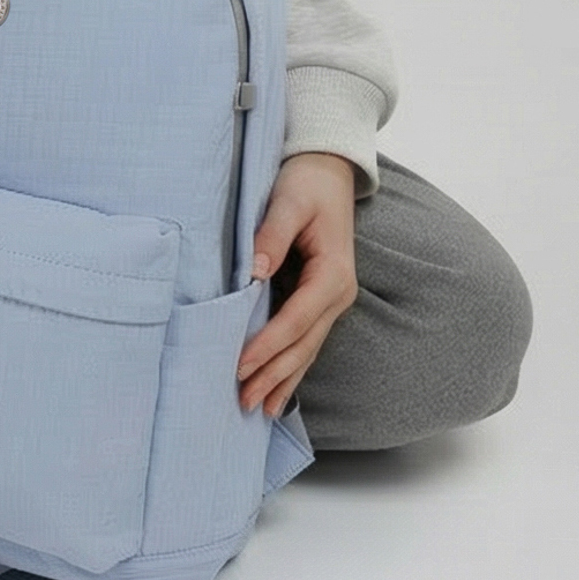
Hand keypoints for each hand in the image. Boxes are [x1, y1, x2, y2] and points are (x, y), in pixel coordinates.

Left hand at [235, 152, 357, 418]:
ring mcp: (331, 301)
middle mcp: (338, 294)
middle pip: (303, 344)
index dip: (269, 345)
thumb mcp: (288, 201)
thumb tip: (255, 271)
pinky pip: (304, 340)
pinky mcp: (318, 300)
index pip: (297, 319)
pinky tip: (274, 389)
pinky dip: (289, 366)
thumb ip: (272, 235)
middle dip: (273, 374)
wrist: (328, 170)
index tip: (241, 365)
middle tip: (242, 401)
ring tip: (257, 409)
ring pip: (306, 349)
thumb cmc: (306, 182)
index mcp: (333, 274)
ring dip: (282, 379)